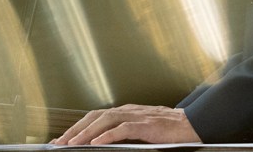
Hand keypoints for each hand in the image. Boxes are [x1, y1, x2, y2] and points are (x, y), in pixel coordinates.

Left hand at [52, 104, 200, 145]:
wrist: (192, 126)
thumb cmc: (168, 130)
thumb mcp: (141, 130)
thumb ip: (122, 132)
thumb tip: (101, 142)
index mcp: (126, 111)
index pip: (95, 116)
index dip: (77, 126)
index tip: (62, 139)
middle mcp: (129, 110)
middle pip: (96, 116)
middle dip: (75, 129)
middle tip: (60, 143)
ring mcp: (138, 116)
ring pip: (106, 120)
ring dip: (86, 132)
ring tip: (73, 143)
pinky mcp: (147, 125)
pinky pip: (124, 128)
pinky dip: (108, 135)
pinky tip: (97, 142)